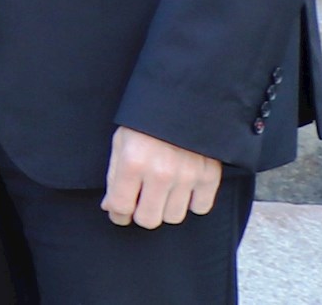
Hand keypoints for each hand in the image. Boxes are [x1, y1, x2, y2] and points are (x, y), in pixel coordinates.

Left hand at [102, 126, 224, 228]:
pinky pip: (200, 208)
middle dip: (141, 214)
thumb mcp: (120, 143)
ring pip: (174, 217)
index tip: (120, 213)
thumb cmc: (146, 122)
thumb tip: (112, 207)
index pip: (121, 207)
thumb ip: (114, 177)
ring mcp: (187, 176)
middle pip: (149, 220)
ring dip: (166, 209)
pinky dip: (192, 203)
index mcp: (133, 163)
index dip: (117, 215)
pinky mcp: (209, 176)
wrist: (184, 103)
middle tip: (142, 203)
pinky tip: (184, 190)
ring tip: (163, 192)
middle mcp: (160, 173)